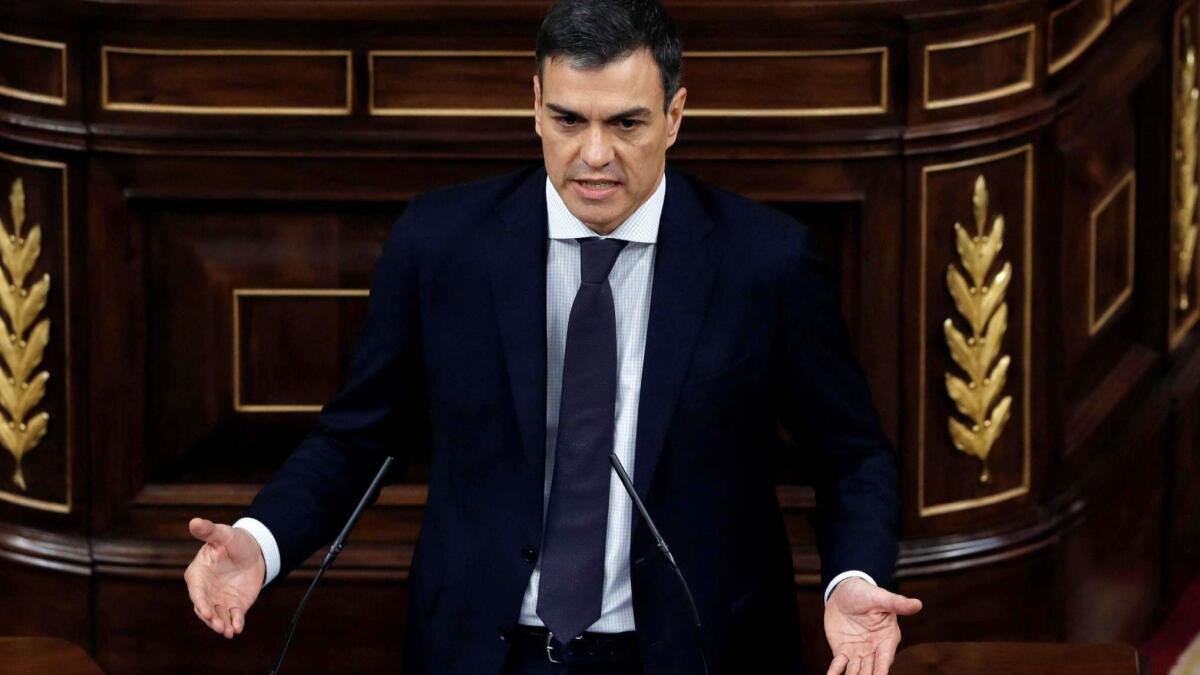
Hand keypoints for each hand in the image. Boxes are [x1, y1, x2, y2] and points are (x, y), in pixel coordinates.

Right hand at [184, 517, 265, 638]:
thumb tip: (194, 522)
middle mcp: (206, 590)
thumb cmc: (234, 541)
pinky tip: (238, 629)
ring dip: (221, 625)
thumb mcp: (223, 534)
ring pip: (217, 616)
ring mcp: (219, 599)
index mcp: (198, 574)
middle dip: (210, 619)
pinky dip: (235, 623)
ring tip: (228, 632)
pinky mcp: (234, 605)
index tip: (206, 611)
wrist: (255, 550)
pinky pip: (233, 617)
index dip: (201, 602)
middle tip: (219, 626)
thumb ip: (209, 531)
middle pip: (205, 608)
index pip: (197, 591)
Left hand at [824, 577, 921, 674]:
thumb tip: (918, 604)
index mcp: (887, 638)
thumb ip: (897, 603)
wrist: (843, 591)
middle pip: (871, 668)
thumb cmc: (866, 593)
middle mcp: (874, 649)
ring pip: (856, 670)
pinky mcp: (842, 651)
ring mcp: (858, 652)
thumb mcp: (880, 597)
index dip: (882, 669)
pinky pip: (839, 664)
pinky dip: (835, 672)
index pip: (885, 657)